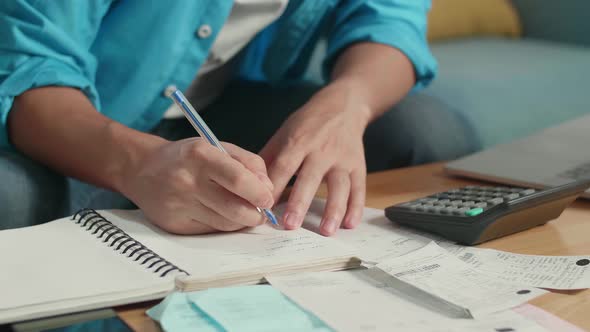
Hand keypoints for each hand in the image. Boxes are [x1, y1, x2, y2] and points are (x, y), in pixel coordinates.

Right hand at [121, 138, 273, 233]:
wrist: (142, 168)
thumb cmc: (188, 157)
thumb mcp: (218, 147)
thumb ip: (248, 163)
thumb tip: (268, 190)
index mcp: (200, 155)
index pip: (238, 179)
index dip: (260, 193)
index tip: (268, 198)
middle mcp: (187, 181)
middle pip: (235, 208)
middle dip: (256, 214)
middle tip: (262, 210)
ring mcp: (179, 206)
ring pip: (226, 224)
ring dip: (242, 221)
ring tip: (245, 211)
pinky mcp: (175, 225)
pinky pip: (211, 231)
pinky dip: (223, 225)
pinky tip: (222, 214)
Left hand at [260, 82, 369, 235]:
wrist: (343, 105)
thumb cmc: (308, 123)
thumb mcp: (285, 132)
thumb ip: (269, 158)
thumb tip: (248, 183)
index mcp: (298, 141)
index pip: (283, 166)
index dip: (273, 187)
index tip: (263, 208)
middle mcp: (321, 150)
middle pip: (310, 178)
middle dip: (300, 203)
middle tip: (290, 226)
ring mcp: (342, 159)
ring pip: (339, 186)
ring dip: (333, 210)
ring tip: (326, 231)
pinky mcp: (358, 165)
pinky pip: (359, 189)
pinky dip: (356, 208)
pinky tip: (349, 225)